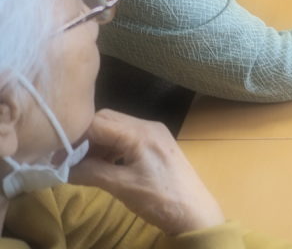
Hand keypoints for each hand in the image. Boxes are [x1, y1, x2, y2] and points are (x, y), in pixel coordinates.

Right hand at [69, 109, 223, 235]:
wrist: (194, 211)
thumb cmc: (159, 198)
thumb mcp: (121, 186)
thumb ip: (91, 172)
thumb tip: (62, 167)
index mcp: (140, 132)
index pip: (97, 122)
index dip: (74, 136)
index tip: (58, 155)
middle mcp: (148, 125)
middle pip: (106, 120)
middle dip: (84, 137)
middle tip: (68, 159)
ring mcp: (154, 133)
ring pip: (116, 127)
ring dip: (97, 142)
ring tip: (83, 164)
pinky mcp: (156, 143)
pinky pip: (127, 136)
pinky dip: (111, 147)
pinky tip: (103, 164)